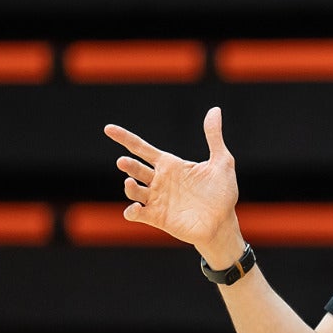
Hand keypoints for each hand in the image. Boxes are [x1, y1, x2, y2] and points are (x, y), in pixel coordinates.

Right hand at [104, 106, 242, 262]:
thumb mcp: (222, 162)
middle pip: (136, 169)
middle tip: (123, 162)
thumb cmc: (222, 193)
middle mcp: (160, 181)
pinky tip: (134, 208)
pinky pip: (139, 213)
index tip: (108, 129)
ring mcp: (157, 200)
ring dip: (129, 187)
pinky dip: (132, 211)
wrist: (224, 223)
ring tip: (129, 183)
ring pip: (134, 191)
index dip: (124, 138)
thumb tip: (214, 110)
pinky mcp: (158, 218)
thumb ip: (214, 137)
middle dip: (128, 165)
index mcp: (170, 165)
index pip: (141, 148)